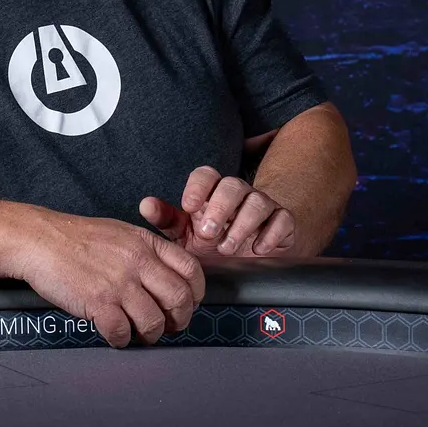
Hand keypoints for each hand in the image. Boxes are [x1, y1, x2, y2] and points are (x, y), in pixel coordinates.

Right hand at [10, 210, 204, 348]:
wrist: (40, 240)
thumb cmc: (78, 238)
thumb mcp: (122, 233)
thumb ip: (148, 251)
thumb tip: (167, 278)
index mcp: (146, 243)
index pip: (191, 270)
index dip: (196, 293)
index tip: (188, 304)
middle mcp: (138, 262)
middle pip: (179, 299)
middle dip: (179, 320)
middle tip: (168, 326)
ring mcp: (118, 283)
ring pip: (154, 322)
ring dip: (149, 335)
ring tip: (138, 334)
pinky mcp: (98, 302)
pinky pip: (122, 333)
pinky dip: (121, 340)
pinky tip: (115, 335)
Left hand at [140, 166, 298, 258]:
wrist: (251, 251)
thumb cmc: (214, 239)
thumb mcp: (186, 233)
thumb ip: (167, 219)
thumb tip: (145, 205)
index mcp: (213, 192)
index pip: (206, 175)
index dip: (198, 187)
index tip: (188, 206)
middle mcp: (238, 194)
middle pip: (233, 186)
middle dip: (220, 208)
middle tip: (208, 233)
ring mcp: (262, 206)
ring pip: (258, 202)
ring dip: (243, 225)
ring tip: (227, 247)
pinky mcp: (283, 222)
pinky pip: (282, 219)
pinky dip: (271, 234)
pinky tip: (259, 249)